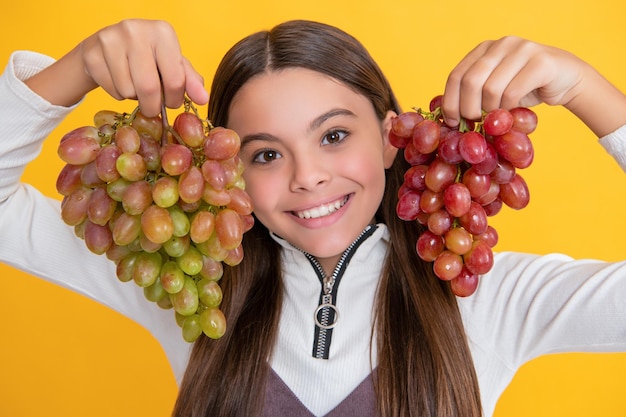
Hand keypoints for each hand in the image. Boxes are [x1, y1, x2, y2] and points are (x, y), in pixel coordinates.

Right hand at [26, 19, 207, 115]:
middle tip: (153, 105)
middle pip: (150, 88)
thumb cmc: (148, 59)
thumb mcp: (173, 66)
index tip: (171, 100)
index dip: (175, 99)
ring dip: (135, 98)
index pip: (175, 80)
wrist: (106, 48)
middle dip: (153, 106)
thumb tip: (203, 99)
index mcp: (162, 31)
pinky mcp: (92, 54)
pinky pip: (111, 90)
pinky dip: (118, 94)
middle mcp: (136, 30)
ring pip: (128, 91)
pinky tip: (118, 79)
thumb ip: (190, 82)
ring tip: (135, 84)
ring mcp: (110, 40)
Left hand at [441, 36, 585, 126]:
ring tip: (496, 118)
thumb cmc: (525, 89)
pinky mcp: (540, 61)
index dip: (450, 102)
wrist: (566, 80)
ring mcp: (521, 49)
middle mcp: (500, 44)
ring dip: (491, 111)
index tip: (452, 122)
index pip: (456, 75)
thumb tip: (449, 119)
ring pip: (490, 89)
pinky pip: (512, 93)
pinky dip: (507, 109)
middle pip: (470, 82)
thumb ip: (474, 95)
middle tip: (475, 124)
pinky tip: (511, 113)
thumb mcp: (494, 90)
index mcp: (484, 49)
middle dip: (468, 109)